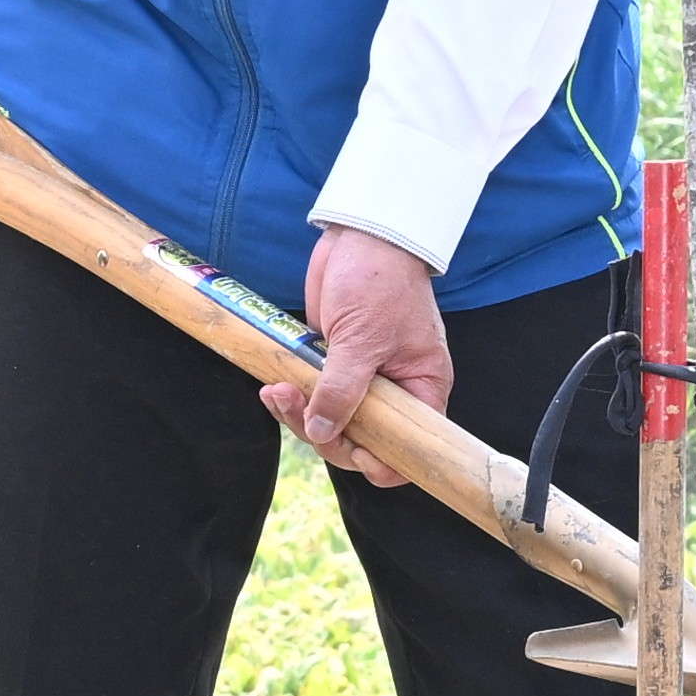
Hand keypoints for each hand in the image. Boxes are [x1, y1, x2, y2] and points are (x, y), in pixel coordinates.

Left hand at [275, 224, 460, 478]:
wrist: (359, 235)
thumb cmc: (378, 280)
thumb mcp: (362, 338)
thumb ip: (342, 390)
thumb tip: (321, 430)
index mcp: (422, 389)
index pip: (405, 449)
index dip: (375, 460)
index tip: (341, 443)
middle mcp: (396, 391)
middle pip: (362, 441)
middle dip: (324, 432)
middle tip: (293, 406)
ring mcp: (364, 380)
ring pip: (332, 422)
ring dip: (300, 415)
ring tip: (275, 393)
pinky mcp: (334, 365)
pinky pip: (314, 397)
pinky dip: (293, 397)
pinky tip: (273, 388)